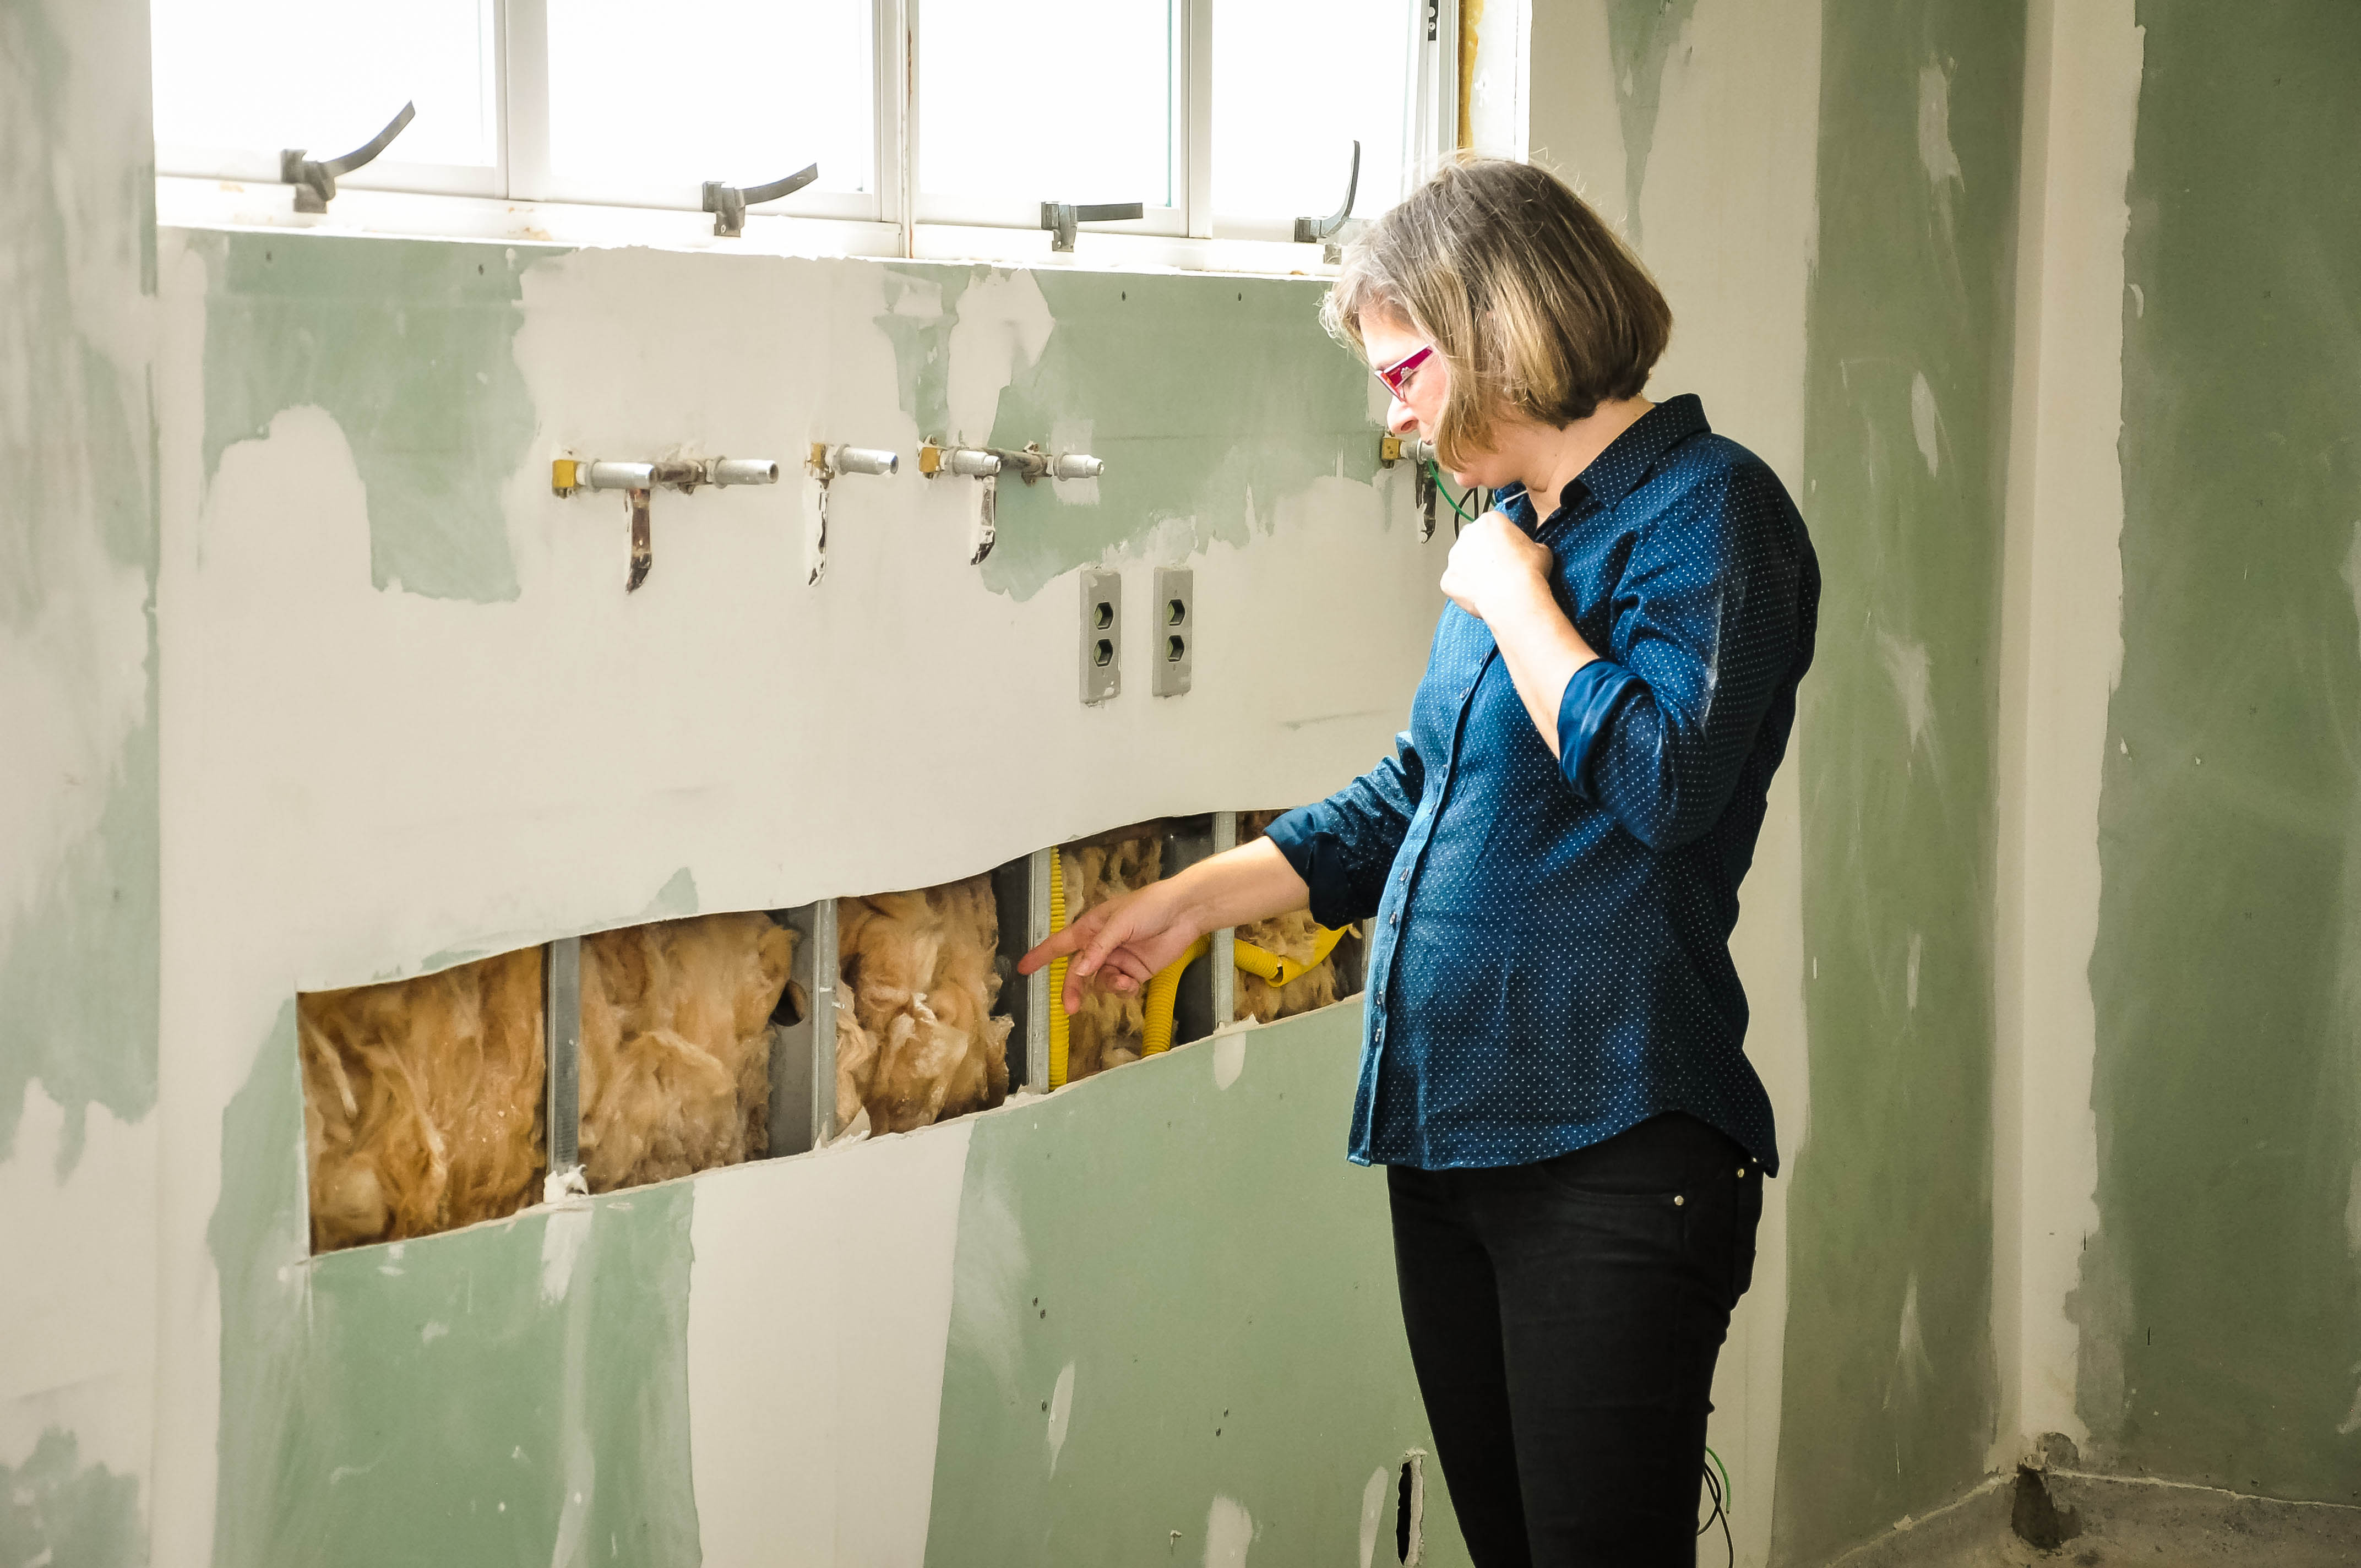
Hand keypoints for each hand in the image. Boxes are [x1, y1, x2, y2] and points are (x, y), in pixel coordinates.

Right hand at [1016, 878, 1203, 1014]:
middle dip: (1073, 989)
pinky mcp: (1135, 971)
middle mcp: (1101, 946)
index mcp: (1091, 928)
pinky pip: (1120, 987)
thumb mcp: (1119, 923)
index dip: (1040, 956)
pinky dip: (1123, 988)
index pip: (1059, 944)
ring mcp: (1118, 960)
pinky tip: (1132, 982)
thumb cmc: (1149, 907)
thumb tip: (1078, 972)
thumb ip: (1098, 949)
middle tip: (1070, 1008)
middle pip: (1077, 973)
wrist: (1184, 912)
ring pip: (1100, 983)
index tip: (1022, 968)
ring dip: (1108, 985)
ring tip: (1124, 980)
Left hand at [1438, 510, 1552, 621]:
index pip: (1493, 526)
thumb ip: (1530, 545)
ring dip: (1473, 571)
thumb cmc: (1527, 572)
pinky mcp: (1447, 579)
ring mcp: (1455, 557)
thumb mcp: (1541, 550)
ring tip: (1491, 585)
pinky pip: (1455, 583)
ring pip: (1462, 562)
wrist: (1513, 597)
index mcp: (1489, 520)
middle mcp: (1467, 534)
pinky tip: (1481, 595)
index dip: (1503, 540)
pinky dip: (1465, 590)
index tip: (1509, 551)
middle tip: (1499, 569)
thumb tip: (1531, 551)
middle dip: (1483, 553)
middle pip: (1474, 541)